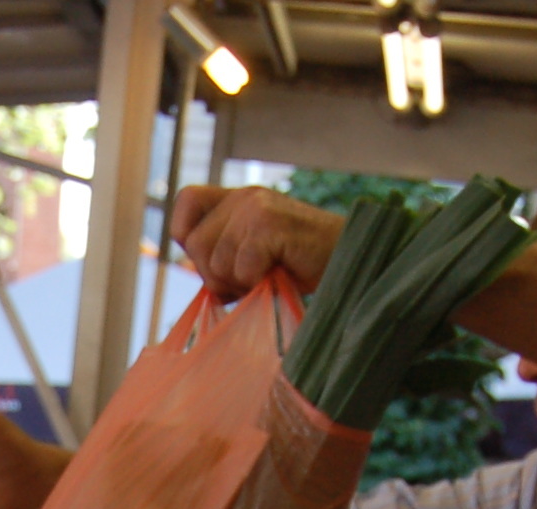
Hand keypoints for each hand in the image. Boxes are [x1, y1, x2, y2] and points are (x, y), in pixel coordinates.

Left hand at [171, 185, 341, 299]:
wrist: (349, 259)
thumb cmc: (301, 264)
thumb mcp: (254, 254)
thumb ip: (223, 254)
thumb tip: (196, 274)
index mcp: (238, 198)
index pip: (186, 202)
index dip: (188, 236)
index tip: (215, 258)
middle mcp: (244, 197)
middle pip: (196, 245)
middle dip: (218, 274)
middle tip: (253, 276)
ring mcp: (255, 208)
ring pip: (215, 262)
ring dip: (239, 282)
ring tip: (268, 273)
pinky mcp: (268, 224)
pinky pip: (241, 269)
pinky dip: (257, 282)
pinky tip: (279, 272)